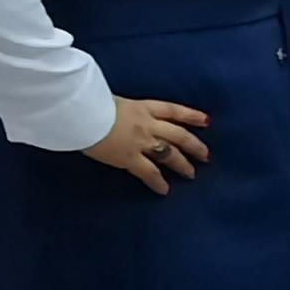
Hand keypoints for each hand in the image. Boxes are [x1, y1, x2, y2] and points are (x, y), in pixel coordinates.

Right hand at [80, 97, 208, 193]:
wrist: (82, 111)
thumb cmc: (90, 101)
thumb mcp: (111, 99)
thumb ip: (121, 108)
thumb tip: (118, 112)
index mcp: (143, 106)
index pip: (173, 110)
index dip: (191, 115)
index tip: (206, 121)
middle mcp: (147, 123)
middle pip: (179, 135)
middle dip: (195, 145)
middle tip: (206, 155)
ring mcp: (141, 141)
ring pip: (169, 154)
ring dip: (182, 164)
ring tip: (192, 174)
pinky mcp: (129, 158)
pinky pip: (149, 173)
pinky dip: (158, 182)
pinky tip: (165, 190)